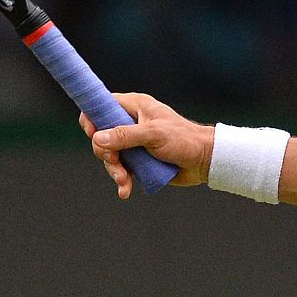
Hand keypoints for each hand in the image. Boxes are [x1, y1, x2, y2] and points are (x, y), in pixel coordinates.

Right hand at [79, 92, 212, 198]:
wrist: (204, 162)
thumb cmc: (183, 140)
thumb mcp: (153, 135)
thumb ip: (125, 135)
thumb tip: (97, 138)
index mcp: (134, 107)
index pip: (102, 105)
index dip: (92, 119)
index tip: (93, 135)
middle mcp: (131, 123)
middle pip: (101, 136)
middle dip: (105, 153)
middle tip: (115, 161)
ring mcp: (134, 143)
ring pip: (110, 156)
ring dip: (114, 170)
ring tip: (125, 181)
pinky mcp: (138, 160)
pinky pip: (121, 169)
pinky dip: (122, 180)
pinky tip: (125, 191)